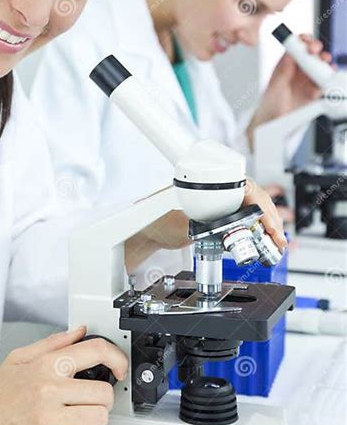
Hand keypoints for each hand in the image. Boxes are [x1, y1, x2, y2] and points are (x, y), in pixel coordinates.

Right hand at [0, 326, 127, 424]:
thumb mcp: (20, 358)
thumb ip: (53, 344)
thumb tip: (80, 331)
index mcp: (46, 365)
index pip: (95, 352)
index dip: (117, 358)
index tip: (120, 367)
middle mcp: (48, 389)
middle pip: (104, 392)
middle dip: (104, 397)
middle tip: (93, 399)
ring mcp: (46, 418)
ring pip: (98, 418)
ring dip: (94, 420)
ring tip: (80, 417)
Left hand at [126, 179, 287, 271]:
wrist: (146, 230)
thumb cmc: (156, 222)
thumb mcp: (181, 226)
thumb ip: (200, 228)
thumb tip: (220, 231)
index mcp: (207, 183)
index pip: (245, 188)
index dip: (261, 206)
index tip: (269, 224)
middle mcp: (214, 187)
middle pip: (253, 197)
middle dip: (269, 217)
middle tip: (278, 239)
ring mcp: (218, 199)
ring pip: (251, 206)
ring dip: (266, 222)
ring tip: (276, 241)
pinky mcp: (219, 212)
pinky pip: (244, 215)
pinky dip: (256, 226)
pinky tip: (265, 237)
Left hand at [247, 34, 332, 146]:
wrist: (274, 121)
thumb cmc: (270, 102)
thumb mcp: (275, 87)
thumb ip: (283, 72)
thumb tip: (289, 56)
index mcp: (287, 63)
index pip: (297, 45)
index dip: (304, 41)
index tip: (308, 44)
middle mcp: (299, 69)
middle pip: (313, 53)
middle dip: (318, 51)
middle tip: (319, 56)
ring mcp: (308, 79)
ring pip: (322, 66)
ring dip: (325, 66)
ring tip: (325, 69)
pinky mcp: (315, 91)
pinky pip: (325, 83)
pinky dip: (325, 84)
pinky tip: (319, 89)